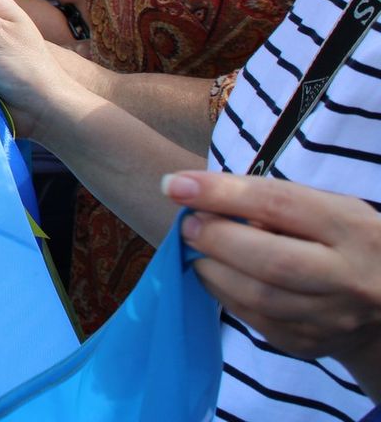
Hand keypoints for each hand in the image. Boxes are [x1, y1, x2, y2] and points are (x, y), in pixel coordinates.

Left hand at [168, 171, 380, 387]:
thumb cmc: (339, 240)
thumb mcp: (324, 208)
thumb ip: (272, 202)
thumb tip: (199, 196)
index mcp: (353, 229)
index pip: (280, 205)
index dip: (222, 193)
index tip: (176, 185)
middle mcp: (350, 277)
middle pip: (271, 261)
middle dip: (216, 238)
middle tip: (188, 224)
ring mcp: (333, 317)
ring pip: (259, 297)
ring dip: (213, 269)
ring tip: (196, 249)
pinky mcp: (310, 343)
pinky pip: (255, 320)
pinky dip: (224, 294)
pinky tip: (214, 274)